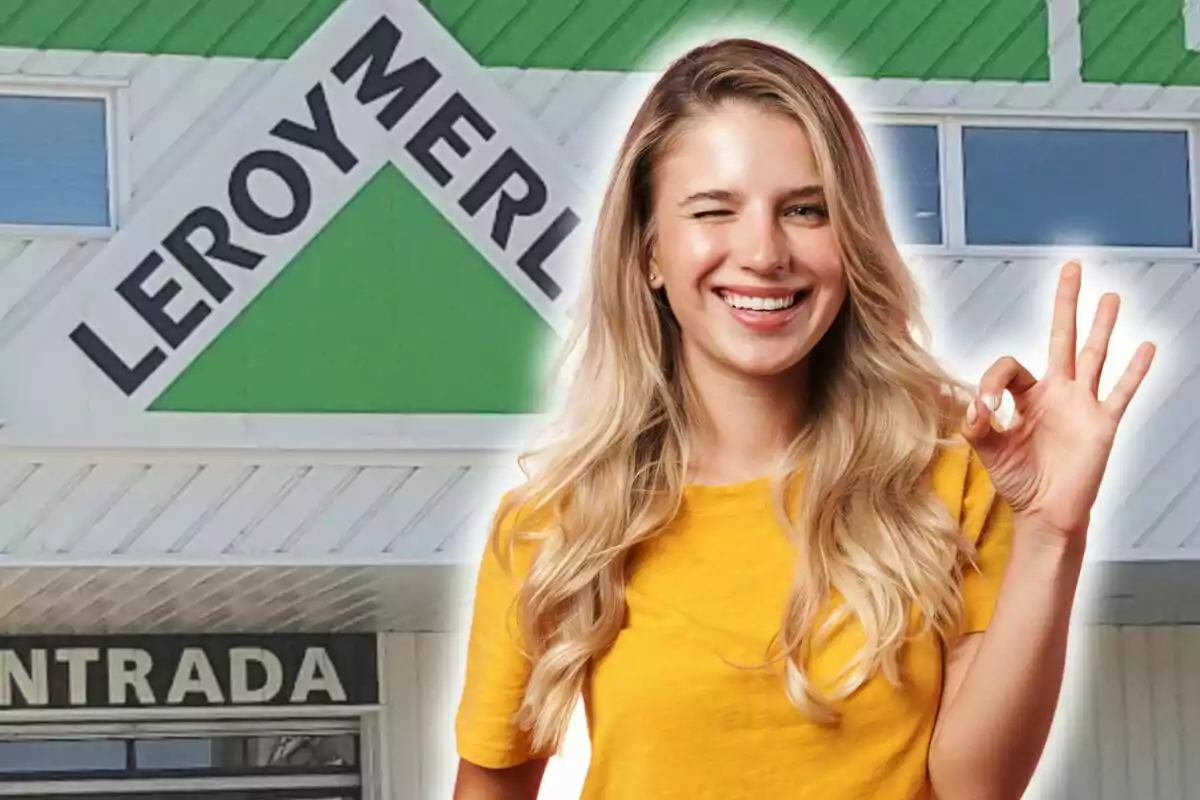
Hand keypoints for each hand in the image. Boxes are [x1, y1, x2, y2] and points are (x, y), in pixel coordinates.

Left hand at [961, 260, 1154, 540]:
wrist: (1045, 513)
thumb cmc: (1018, 481)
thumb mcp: (988, 451)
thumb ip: (977, 427)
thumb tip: (974, 407)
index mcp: (1025, 397)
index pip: (1009, 367)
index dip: (992, 382)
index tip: (984, 409)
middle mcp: (1055, 392)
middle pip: (1061, 338)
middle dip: (1065, 304)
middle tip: (1071, 268)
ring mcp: (1081, 405)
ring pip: (1094, 356)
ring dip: (1102, 326)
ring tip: (1110, 295)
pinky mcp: (1102, 424)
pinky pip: (1120, 393)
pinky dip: (1134, 371)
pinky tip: (1146, 347)